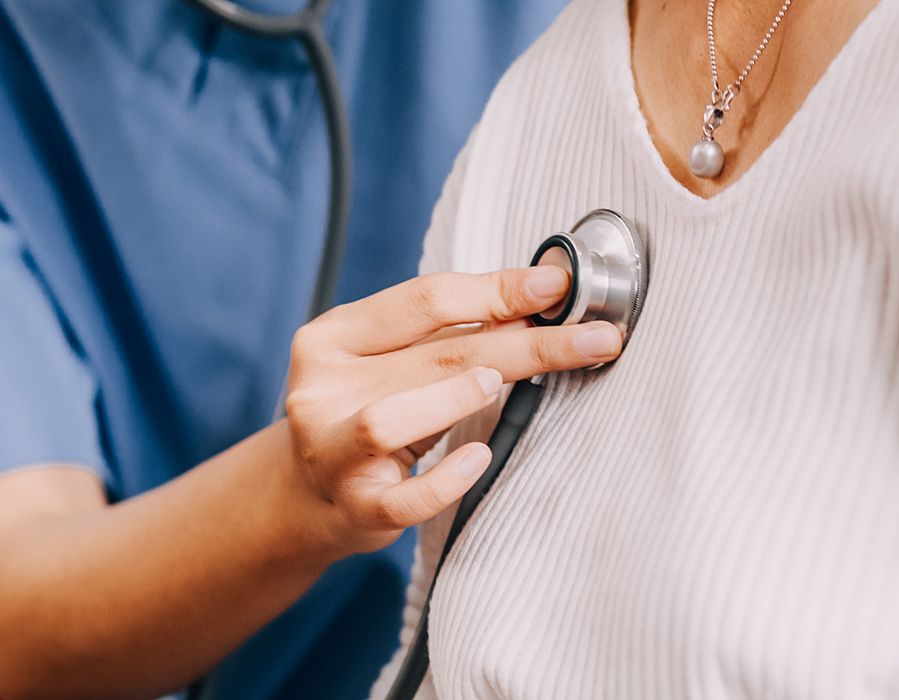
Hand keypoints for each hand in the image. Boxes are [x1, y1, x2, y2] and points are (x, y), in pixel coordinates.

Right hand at [282, 266, 623, 555]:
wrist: (308, 495)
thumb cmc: (366, 412)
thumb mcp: (392, 362)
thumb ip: (448, 334)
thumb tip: (540, 301)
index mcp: (332, 338)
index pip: (424, 299)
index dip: (497, 289)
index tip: (557, 286)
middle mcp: (322, 390)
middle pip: (435, 354)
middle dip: (525, 343)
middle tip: (591, 338)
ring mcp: (333, 452)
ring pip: (390, 422)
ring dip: (455, 398)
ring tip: (501, 384)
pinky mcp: (357, 507)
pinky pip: (407, 498)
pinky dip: (447, 480)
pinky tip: (480, 460)